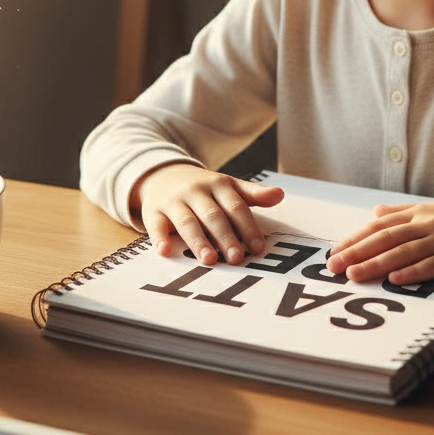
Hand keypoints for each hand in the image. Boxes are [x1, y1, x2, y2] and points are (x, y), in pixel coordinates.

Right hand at [131, 164, 284, 265]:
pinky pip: (156, 225)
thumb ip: (254, 194)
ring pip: (187, 221)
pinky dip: (160, 238)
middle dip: (225, 237)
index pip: (236, 206)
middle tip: (237, 258)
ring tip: (209, 260)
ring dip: (198, 240)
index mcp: (218, 185)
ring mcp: (174, 201)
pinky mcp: (153, 211)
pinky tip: (165, 251)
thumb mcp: (228, 187)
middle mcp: (196, 191)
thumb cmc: (203, 189)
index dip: (247, 227)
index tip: (258, 247)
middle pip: (213, 216)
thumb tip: (280, 195)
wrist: (162, 174)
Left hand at [326, 195, 433, 284]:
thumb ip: (402, 212)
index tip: (335, 252)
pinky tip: (395, 278)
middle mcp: (427, 223)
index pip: (379, 226)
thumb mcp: (433, 208)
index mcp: (418, 212)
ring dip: (377, 264)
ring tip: (355, 275)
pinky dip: (413, 271)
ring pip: (404, 251)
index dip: (355, 239)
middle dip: (357, 252)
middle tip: (334, 267)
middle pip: (385, 238)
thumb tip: (375, 212)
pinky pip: (433, 264)